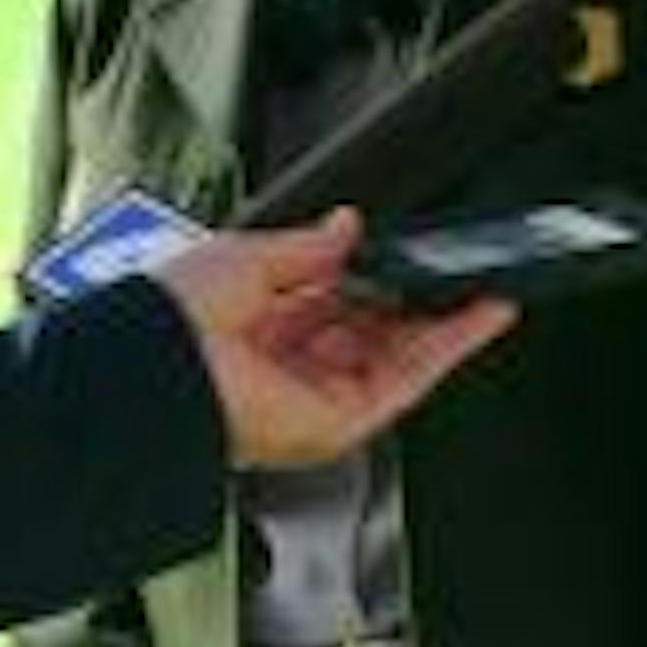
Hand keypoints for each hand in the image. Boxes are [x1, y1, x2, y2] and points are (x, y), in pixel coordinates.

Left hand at [152, 211, 508, 467]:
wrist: (160, 370)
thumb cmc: (173, 319)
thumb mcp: (246, 256)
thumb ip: (307, 246)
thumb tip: (348, 224)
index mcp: (256, 327)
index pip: (332, 301)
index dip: (377, 274)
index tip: (410, 250)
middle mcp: (287, 368)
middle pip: (372, 332)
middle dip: (418, 299)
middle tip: (461, 266)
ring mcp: (315, 397)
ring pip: (400, 358)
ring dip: (447, 322)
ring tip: (487, 284)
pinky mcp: (339, 422)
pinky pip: (407, 382)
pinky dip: (449, 347)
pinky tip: (479, 314)